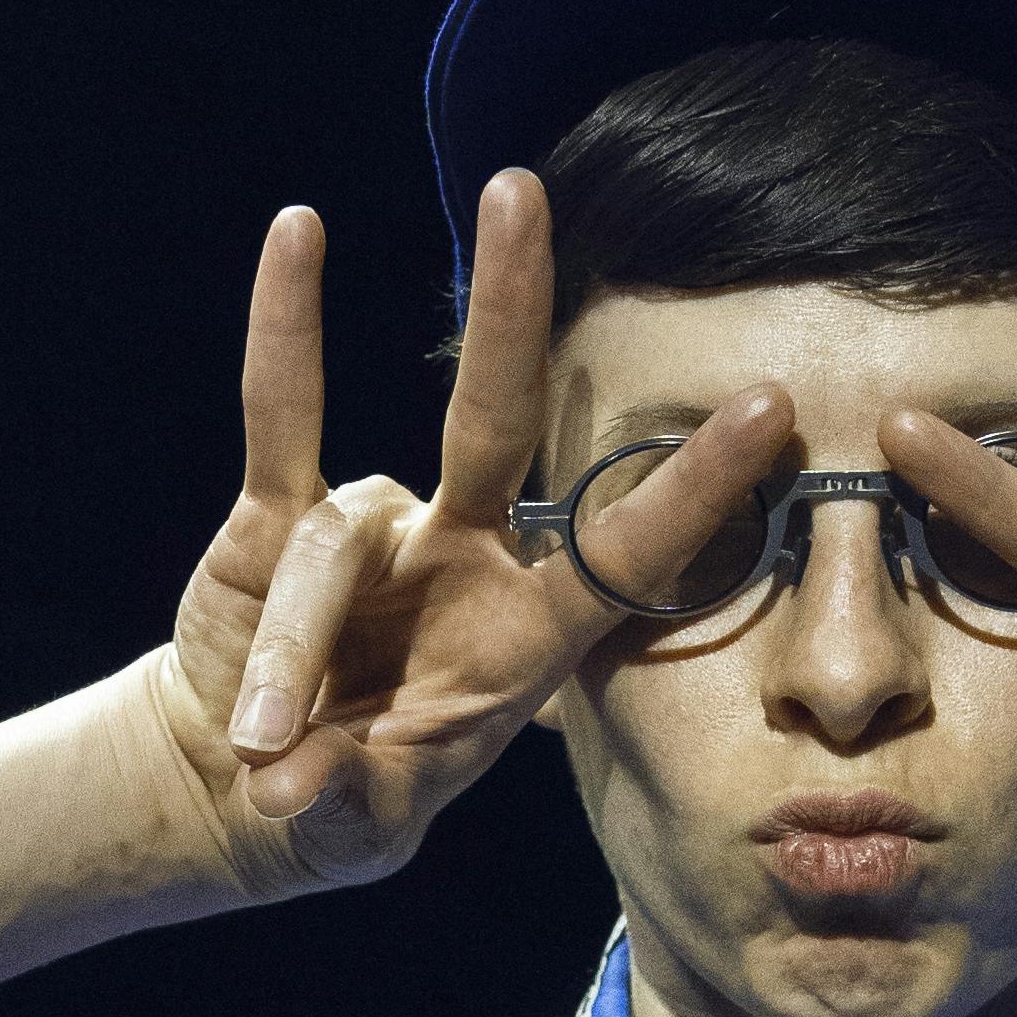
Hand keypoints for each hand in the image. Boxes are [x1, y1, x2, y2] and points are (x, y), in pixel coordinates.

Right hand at [145, 174, 793, 888]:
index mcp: (525, 640)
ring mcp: (378, 530)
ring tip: (263, 748)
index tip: (771, 410)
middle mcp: (465, 559)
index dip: (695, 491)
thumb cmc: (342, 804)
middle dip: (510, 311)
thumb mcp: (358, 826)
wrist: (244, 788)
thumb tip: (291, 785)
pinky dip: (283, 329)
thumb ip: (340, 803)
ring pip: (339, 540)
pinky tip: (299, 233)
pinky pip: (280, 415)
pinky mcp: (278, 518)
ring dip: (295, 650)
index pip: (625, 552)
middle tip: (523, 189)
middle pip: (499, 418)